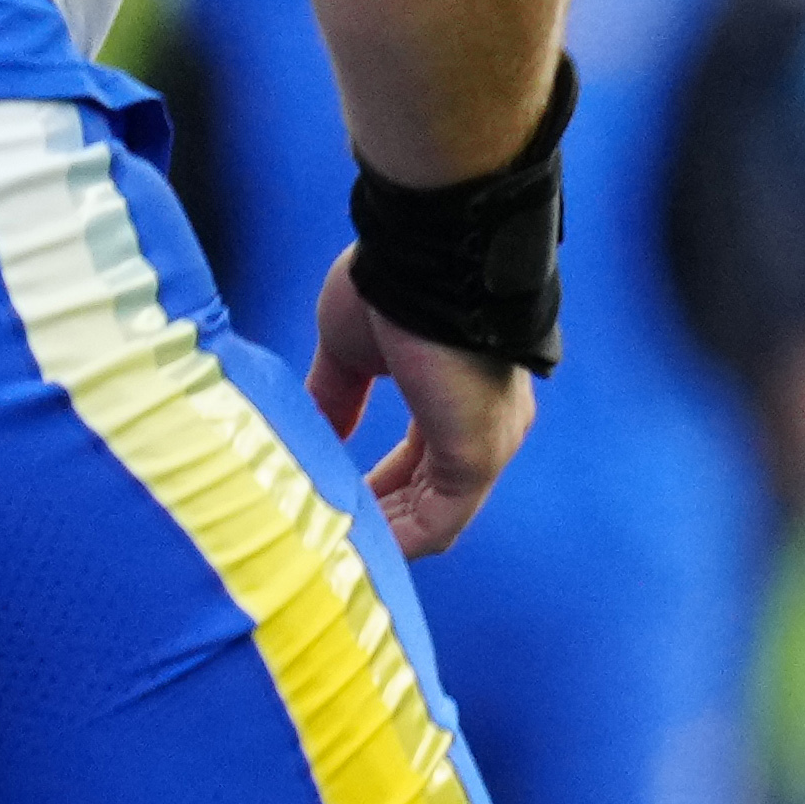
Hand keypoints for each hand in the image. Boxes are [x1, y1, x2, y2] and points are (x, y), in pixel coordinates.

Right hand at [304, 249, 530, 555]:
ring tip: (330, 552)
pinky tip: (352, 547)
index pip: (421, 464)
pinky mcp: (477, 454)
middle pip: (431, 498)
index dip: (378, 489)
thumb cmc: (392, 286)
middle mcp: (484, 427)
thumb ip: (337, 396)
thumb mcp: (351, 352)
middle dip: (379, 520)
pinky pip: (439, 521)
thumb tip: (317, 432)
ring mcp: (487, 443)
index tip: (332, 502)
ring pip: (436, 517)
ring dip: (383, 537)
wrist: (425, 252)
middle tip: (326, 539)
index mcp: (458, 400)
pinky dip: (397, 539)